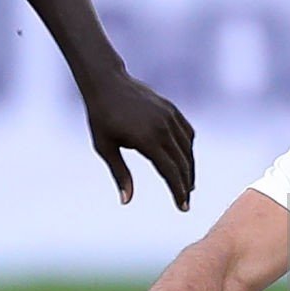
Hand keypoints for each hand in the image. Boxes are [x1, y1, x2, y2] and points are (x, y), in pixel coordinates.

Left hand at [84, 72, 193, 209]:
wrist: (106, 82)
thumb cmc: (100, 117)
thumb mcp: (104, 147)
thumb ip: (119, 173)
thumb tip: (126, 201)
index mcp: (147, 139)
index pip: (171, 172)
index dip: (178, 191)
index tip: (183, 207)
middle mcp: (163, 128)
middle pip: (183, 163)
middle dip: (185, 185)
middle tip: (185, 201)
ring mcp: (170, 117)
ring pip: (187, 149)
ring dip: (189, 168)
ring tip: (186, 185)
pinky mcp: (172, 109)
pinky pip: (187, 133)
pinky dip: (188, 149)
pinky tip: (184, 159)